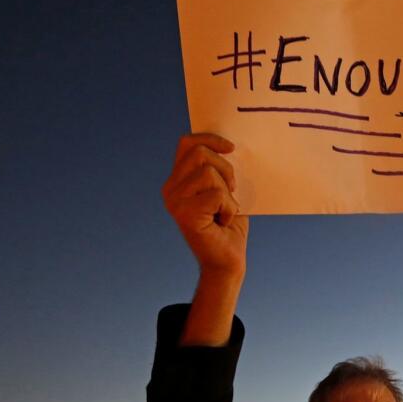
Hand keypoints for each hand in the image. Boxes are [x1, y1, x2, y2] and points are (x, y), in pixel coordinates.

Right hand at [162, 133, 248, 280]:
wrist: (227, 262)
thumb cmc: (229, 227)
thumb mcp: (226, 191)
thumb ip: (221, 169)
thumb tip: (231, 145)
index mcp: (178, 181)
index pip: (187, 143)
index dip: (210, 139)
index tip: (231, 148)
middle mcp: (171, 189)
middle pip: (199, 153)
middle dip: (225, 168)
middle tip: (231, 191)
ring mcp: (175, 201)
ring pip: (209, 172)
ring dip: (227, 193)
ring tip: (224, 211)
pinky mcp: (185, 214)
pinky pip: (217, 194)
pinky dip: (229, 208)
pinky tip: (223, 222)